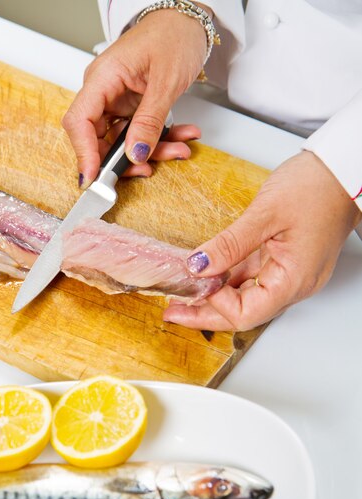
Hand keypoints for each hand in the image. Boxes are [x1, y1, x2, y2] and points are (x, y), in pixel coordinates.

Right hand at [62, 8, 207, 184]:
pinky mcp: (131, 109)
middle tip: (147, 170)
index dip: (83, 153)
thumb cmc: (173, 36)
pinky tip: (180, 139)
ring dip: (151, 152)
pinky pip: (139, 134)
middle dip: (124, 160)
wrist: (187, 23)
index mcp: (102, 78)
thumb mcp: (166, 81)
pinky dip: (160, 141)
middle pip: (99, 139)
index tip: (93, 179)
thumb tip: (135, 154)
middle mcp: (104, 93)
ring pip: (123, 142)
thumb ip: (150, 121)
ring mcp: (117, 102)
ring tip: (179, 149)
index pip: (79, 122)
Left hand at [164, 151, 361, 330]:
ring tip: (184, 294)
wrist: (342, 169)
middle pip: (244, 311)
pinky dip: (229, 279)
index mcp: (293, 280)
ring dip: (215, 297)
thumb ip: (229, 245)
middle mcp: (294, 284)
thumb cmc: (318, 187)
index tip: (190, 287)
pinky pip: (253, 278)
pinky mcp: (285, 261)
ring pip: (246, 296)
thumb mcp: (265, 214)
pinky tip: (208, 275)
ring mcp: (290, 273)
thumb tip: (198, 266)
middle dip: (207, 312)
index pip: (246, 313)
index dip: (214, 305)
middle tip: (173, 310)